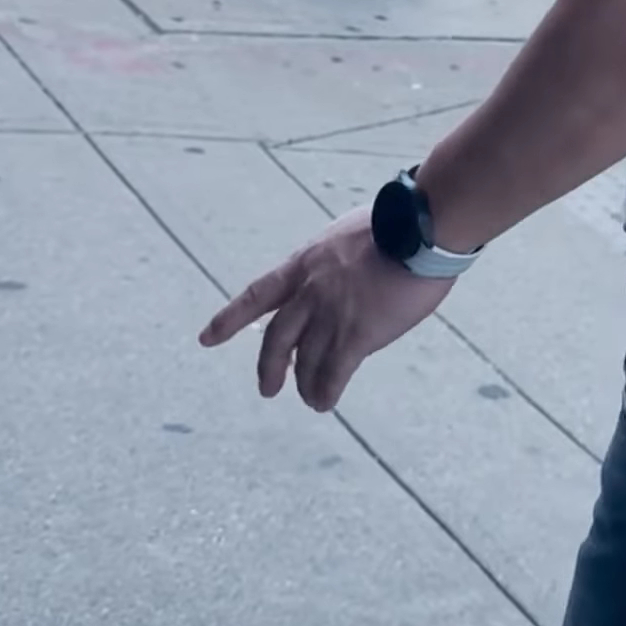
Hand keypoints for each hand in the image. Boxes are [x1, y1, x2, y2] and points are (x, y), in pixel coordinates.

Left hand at [198, 207, 451, 412]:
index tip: (206, 338)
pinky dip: (326, 391)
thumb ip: (333, 264)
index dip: (229, 320)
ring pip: (305, 361)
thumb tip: (338, 281)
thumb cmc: (397, 223)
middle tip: (268, 389)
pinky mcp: (357, 334)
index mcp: (303, 264)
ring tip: (311, 399)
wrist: (419, 227)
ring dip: (305, 385)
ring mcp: (331, 314)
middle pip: (276, 339)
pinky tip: (325, 402)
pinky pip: (333, 373)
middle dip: (269, 367)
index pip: (256, 296)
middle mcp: (309, 292)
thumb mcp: (345, 236)